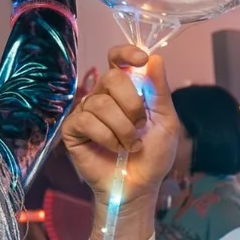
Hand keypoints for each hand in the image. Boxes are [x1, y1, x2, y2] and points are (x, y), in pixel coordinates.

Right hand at [60, 46, 181, 239]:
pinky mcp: (73, 130)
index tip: (140, 59)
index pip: (118, 59)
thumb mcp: (166, 121)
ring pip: (101, 103)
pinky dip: (107, 138)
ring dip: (123, 128)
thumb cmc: (153, 155)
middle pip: (111, 77)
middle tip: (140, 125)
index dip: (126, 53)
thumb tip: (155, 57)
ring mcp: (87, 112)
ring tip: (130, 145)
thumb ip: (159, 90)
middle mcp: (104, 96)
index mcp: (126, 90)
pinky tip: (114, 149)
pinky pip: (87, 121)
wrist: (140, 186)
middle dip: (132, 103)